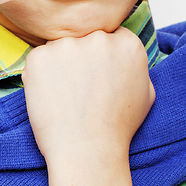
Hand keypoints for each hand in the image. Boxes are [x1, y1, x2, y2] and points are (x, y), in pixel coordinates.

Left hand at [22, 27, 154, 185]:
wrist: (87, 152)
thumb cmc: (117, 127)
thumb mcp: (145, 92)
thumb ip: (136, 64)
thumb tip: (124, 50)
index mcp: (127, 43)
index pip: (110, 34)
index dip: (102, 54)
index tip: (98, 71)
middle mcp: (98, 38)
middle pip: (84, 36)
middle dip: (81, 56)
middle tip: (80, 85)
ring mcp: (67, 45)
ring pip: (60, 46)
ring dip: (60, 63)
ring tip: (66, 94)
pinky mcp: (40, 56)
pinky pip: (39, 58)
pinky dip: (40, 74)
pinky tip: (51, 95)